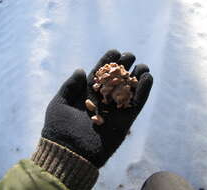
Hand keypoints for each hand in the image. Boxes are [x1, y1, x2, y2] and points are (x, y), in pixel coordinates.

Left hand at [41, 50, 152, 167]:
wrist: (68, 154)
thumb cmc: (59, 129)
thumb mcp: (59, 104)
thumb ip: (69, 87)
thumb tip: (80, 69)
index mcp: (86, 95)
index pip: (99, 75)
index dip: (106, 63)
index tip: (114, 51)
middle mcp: (102, 101)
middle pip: (115, 81)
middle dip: (123, 68)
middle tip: (130, 56)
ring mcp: (114, 111)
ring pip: (128, 91)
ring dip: (136, 78)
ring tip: (143, 66)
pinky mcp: (124, 121)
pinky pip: (136, 105)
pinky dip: (143, 92)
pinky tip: (148, 79)